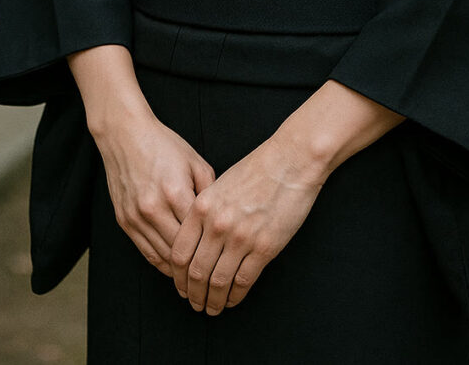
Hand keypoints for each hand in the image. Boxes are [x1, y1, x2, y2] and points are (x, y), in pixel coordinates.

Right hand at [93, 103, 215, 274]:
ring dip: (180, 271)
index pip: (198, 233)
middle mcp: (153, 208)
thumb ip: (210, 191)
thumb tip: (222, 217)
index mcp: (175, 192)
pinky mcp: (124, 221)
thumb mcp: (195, 162)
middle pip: (180, 251)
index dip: (213, 250)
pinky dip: (162, 262)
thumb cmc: (164, 145)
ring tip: (197, 279)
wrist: (126, 135)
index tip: (227, 260)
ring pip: (162, 256)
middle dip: (198, 267)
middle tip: (215, 279)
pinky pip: (145, 251)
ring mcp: (136, 217)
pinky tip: (175, 268)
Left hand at [169, 135, 325, 315]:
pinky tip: (233, 299)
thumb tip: (197, 240)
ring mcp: (241, 238)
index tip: (180, 286)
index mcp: (203, 207)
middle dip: (192, 293)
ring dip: (212, 300)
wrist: (291, 161)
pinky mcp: (265, 247)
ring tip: (212, 308)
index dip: (178, 276)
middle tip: (194, 303)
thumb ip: (206, 211)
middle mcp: (218, 225)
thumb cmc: (258, 168)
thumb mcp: (221, 184)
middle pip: (196, 272)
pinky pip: (243, 281)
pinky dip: (235, 296)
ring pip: (218, 282)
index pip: (180, 253)